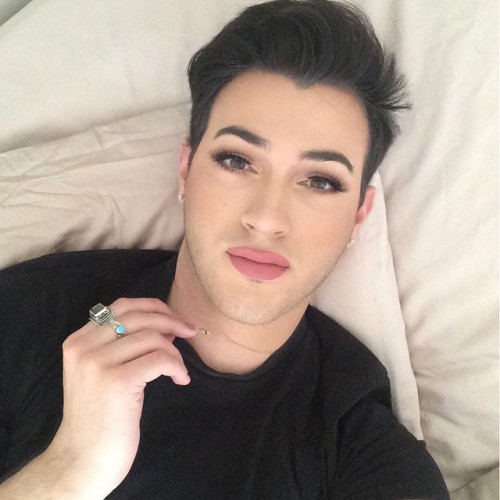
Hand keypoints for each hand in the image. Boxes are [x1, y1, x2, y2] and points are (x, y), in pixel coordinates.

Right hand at [45, 297, 195, 497]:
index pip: (121, 306)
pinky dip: (177, 367)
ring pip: (153, 337)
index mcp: (78, 341)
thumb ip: (126, 345)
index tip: (174, 318)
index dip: (153, 307)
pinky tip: (180, 380)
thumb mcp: (104, 373)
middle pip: (139, 317)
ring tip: (179, 370)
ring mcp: (98, 364)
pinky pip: (160, 359)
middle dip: (171, 321)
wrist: (84, 459)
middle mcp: (84, 348)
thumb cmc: (100, 416)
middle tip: (190, 332)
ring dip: (175, 352)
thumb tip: (167, 324)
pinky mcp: (117, 381)